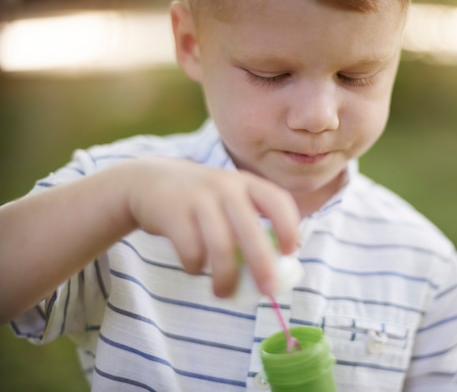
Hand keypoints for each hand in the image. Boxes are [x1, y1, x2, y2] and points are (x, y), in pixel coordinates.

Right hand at [121, 158, 299, 296]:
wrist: (148, 181)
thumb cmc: (201, 200)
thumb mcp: (228, 198)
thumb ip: (250, 224)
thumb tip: (274, 272)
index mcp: (246, 183)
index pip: (277, 201)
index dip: (289, 226)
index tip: (290, 252)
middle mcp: (226, 187)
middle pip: (250, 231)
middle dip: (262, 264)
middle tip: (268, 291)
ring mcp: (199, 198)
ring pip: (221, 247)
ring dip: (225, 277)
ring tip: (223, 293)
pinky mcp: (173, 213)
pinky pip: (191, 251)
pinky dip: (195, 267)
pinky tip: (194, 267)